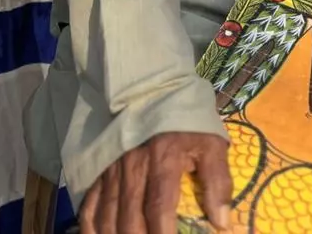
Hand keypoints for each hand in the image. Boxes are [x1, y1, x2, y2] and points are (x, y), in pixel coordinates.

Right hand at [79, 132, 231, 233]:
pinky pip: (89, 206)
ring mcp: (112, 171)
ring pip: (107, 218)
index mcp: (163, 161)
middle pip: (129, 219)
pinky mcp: (100, 171)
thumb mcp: (211, 143)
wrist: (153, 91)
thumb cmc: (186, 122)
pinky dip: (90, 228)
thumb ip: (218, 181)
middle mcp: (133, 169)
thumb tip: (222, 222)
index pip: (159, 208)